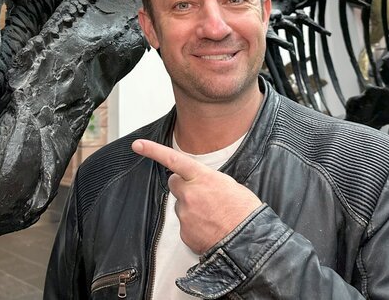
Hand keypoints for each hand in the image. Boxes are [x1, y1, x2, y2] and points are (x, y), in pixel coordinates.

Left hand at [132, 139, 261, 253]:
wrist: (249, 242)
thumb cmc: (245, 213)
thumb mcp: (231, 186)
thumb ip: (210, 181)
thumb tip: (204, 184)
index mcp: (202, 177)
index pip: (173, 160)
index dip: (153, 151)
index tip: (138, 145)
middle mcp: (190, 194)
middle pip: (174, 184)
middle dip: (184, 187)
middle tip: (202, 196)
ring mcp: (185, 214)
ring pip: (182, 206)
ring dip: (192, 208)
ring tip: (213, 216)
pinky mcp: (184, 233)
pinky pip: (185, 225)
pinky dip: (195, 226)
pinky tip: (210, 229)